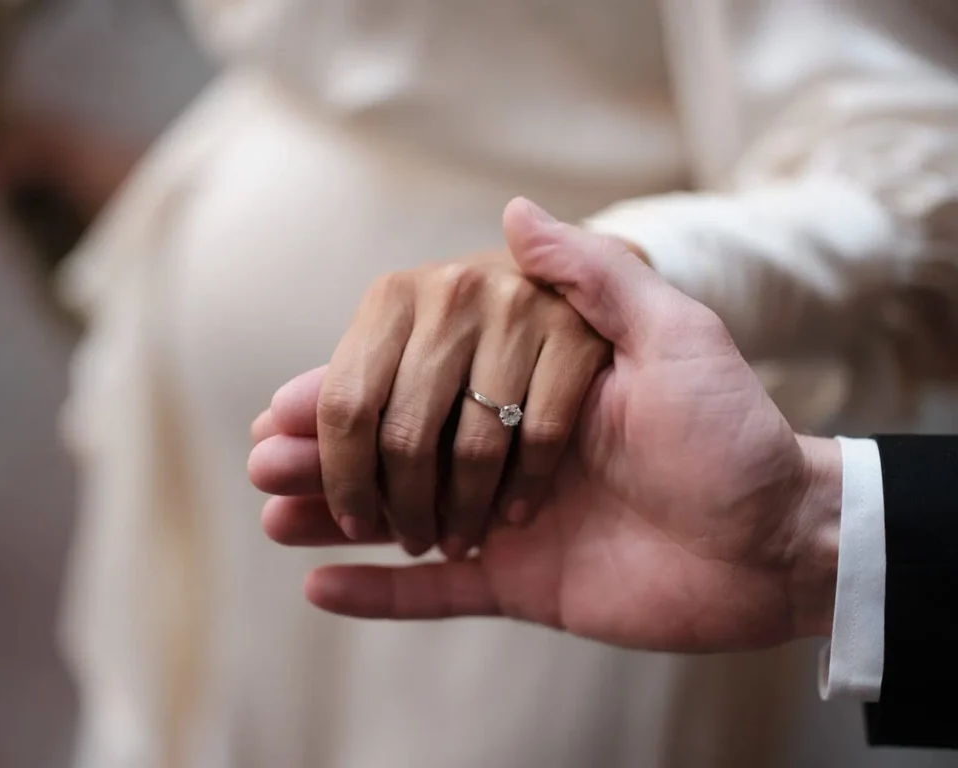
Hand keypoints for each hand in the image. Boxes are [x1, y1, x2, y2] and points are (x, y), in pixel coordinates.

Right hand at [249, 199, 841, 652]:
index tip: (285, 405)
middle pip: (394, 451)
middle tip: (264, 461)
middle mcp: (507, 448)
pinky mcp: (519, 584)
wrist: (781, 543)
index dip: (347, 396)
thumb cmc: (731, 433)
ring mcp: (506, 520)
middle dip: (328, 455)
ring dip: (335, 515)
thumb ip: (591, 276)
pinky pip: (436, 599)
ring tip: (271, 512)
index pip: (416, 387)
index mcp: (526, 388)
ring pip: (402, 518)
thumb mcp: (672, 335)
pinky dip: (379, 598)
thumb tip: (514, 209)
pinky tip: (317, 586)